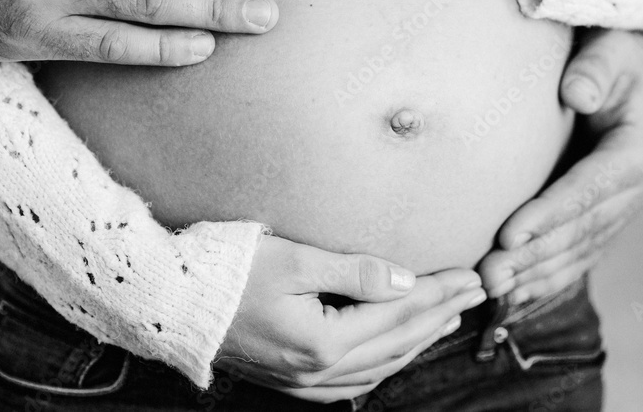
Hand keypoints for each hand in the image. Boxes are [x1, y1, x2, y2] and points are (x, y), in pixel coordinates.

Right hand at [217, 236, 485, 402]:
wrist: (169, 302)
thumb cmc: (227, 272)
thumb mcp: (292, 260)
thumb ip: (353, 272)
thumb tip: (404, 280)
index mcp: (323, 341)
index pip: (398, 313)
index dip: (438, 293)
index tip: (470, 275)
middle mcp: (317, 370)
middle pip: (395, 343)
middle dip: (438, 316)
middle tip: (473, 293)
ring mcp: (301, 380)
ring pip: (378, 366)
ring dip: (415, 341)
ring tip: (444, 319)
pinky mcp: (286, 379)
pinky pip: (350, 382)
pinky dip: (380, 364)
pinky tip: (390, 354)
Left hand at [479, 30, 642, 302]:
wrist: (634, 70)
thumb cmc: (616, 54)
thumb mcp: (612, 50)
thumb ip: (594, 70)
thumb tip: (576, 94)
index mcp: (638, 151)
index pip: (588, 190)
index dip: (548, 215)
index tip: (508, 235)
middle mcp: (635, 190)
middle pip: (579, 231)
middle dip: (533, 256)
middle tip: (489, 274)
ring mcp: (620, 208)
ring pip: (576, 251)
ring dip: (535, 274)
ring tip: (493, 289)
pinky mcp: (603, 217)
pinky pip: (577, 254)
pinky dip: (547, 277)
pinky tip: (516, 295)